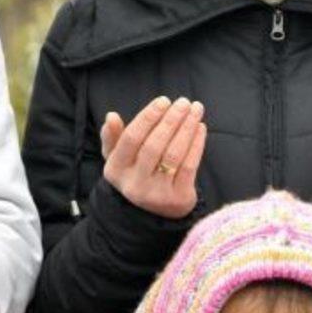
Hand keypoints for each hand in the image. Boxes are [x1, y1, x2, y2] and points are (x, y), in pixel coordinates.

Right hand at [102, 95, 206, 218]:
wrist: (155, 211)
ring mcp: (157, 194)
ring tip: (196, 109)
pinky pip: (189, 166)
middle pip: (154, 146)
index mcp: (116, 170)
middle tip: (183, 102)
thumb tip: (111, 116)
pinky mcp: (178, 199)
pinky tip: (200, 128)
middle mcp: (134, 184)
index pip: (131, 139)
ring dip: (186, 128)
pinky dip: (196, 144)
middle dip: (171, 120)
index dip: (148, 118)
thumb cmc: (136, 173)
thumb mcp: (119, 158)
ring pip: (174, 155)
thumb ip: (113, 137)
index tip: (163, 100)